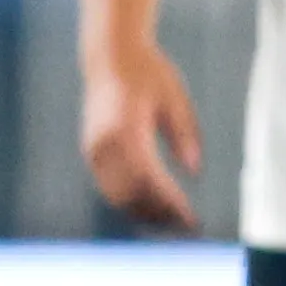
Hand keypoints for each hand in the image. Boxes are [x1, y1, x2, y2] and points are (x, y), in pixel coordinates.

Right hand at [82, 37, 201, 230]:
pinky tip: (153, 207)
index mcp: (126, 129)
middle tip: (186, 228)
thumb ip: (184, 134)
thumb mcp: (175, 98)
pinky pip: (109, 186)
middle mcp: (105, 144)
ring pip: (117, 195)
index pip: (149, 179)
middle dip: (158, 215)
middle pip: (131, 194)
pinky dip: (130, 201)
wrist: (111, 57)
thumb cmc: (150, 74)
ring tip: (173, 223)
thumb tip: (194, 171)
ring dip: (144, 212)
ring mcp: (94, 150)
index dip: (169, 203)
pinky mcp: (91, 151)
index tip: (190, 219)